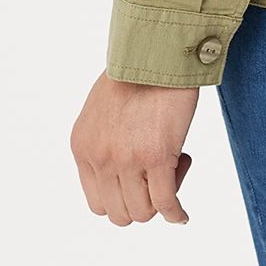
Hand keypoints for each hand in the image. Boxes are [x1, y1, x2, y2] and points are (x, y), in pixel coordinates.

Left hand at [71, 71, 200, 223]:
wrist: (159, 51)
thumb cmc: (139, 74)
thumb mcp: (102, 111)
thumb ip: (104, 141)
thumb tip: (121, 165)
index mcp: (83, 147)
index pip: (97, 202)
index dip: (123, 198)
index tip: (141, 182)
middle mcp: (100, 158)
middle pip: (118, 213)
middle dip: (142, 202)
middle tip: (160, 175)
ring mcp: (126, 160)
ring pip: (142, 213)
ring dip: (160, 201)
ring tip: (174, 168)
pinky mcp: (157, 156)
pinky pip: (165, 202)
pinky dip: (176, 213)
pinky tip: (182, 214)